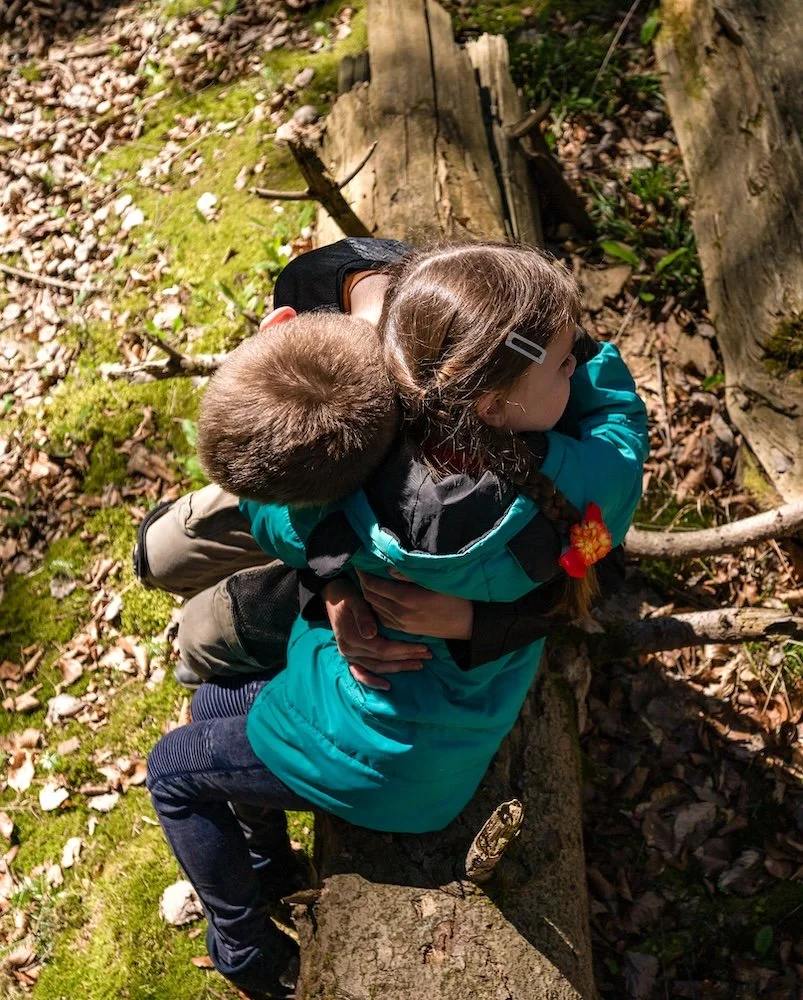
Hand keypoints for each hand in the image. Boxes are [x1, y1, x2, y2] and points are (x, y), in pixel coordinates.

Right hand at [322, 578, 431, 691]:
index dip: (404, 650)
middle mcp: (350, 651)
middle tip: (427, 655)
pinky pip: (361, 673)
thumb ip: (363, 616)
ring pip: (377, 667)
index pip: (383, 649)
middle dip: (406, 658)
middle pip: (383, 659)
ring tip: (418, 665)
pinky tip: (387, 686)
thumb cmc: (348, 596)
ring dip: (398, 668)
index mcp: (352, 638)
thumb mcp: (355, 601)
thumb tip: (371, 634)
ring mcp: (349, 656)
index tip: (423, 647)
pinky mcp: (350, 657)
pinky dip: (373, 681)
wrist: (333, 596)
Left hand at [355, 570, 473, 640]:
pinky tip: (378, 599)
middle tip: (361, 570)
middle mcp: (399, 613)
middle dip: (363, 582)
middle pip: (370, 596)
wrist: (467, 623)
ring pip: (374, 608)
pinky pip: (382, 618)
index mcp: (406, 598)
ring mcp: (401, 623)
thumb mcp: (434, 581)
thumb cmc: (454, 597)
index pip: (374, 585)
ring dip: (368, 594)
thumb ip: (409, 575)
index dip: (364, 573)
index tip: (360, 563)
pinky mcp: (404, 630)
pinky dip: (376, 607)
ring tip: (368, 581)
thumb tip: (389, 568)